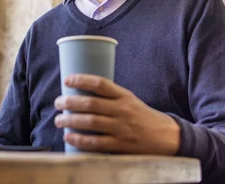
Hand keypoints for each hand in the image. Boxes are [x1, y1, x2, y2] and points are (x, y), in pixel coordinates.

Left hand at [54, 74, 179, 154]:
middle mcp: (123, 110)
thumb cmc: (141, 116)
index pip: (101, 84)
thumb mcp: (129, 100)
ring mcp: (122, 128)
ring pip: (91, 123)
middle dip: (70, 103)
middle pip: (92, 104)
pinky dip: (80, 140)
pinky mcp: (121, 145)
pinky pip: (96, 143)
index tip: (67, 80)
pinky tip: (69, 137)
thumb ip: (109, 97)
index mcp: (124, 96)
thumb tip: (79, 94)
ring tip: (58, 120)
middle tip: (57, 103)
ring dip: (71, 121)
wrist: (166, 137)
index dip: (82, 80)